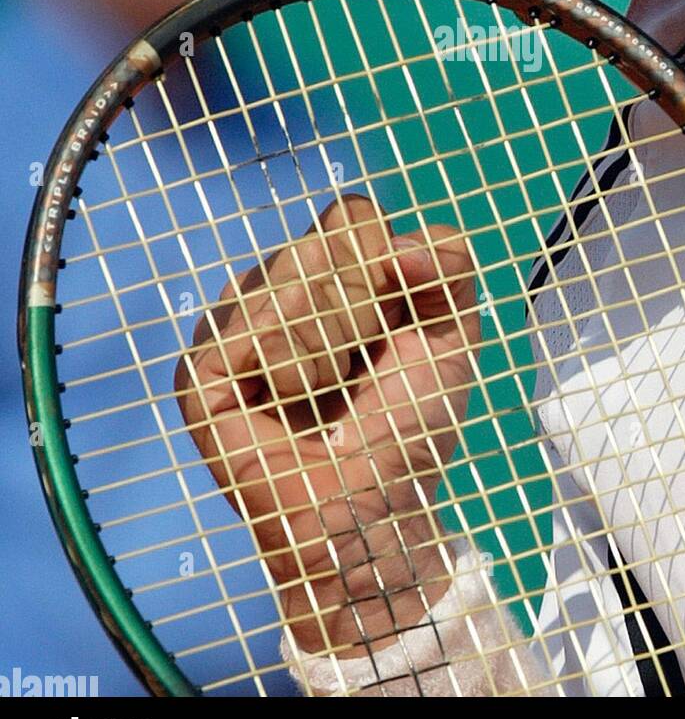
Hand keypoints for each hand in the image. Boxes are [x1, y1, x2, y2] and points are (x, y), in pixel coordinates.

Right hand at [175, 194, 478, 655]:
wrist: (377, 505)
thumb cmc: (409, 424)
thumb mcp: (452, 334)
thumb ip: (449, 265)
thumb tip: (401, 248)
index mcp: (328, 270)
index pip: (351, 214)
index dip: (383, 261)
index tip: (398, 320)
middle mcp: (273, 288)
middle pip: (320, 244)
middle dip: (362, 310)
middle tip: (361, 366)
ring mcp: (231, 328)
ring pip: (286, 284)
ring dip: (328, 346)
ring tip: (327, 392)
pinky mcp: (199, 373)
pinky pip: (246, 329)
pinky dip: (287, 370)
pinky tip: (290, 402)